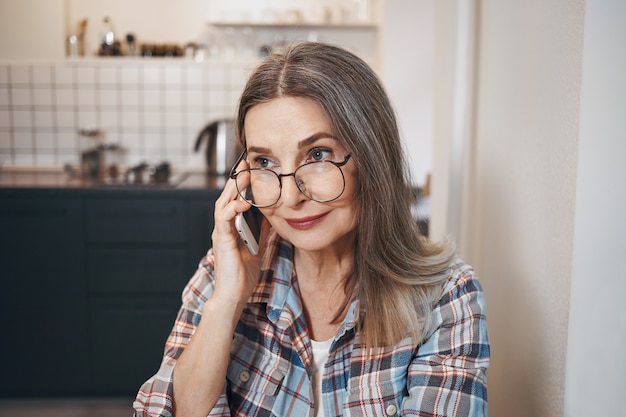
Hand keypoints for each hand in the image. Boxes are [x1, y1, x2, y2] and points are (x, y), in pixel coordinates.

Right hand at [210, 161, 266, 307]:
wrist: (234, 295)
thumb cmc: (243, 274)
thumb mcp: (258, 246)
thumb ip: (262, 230)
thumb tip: (274, 215)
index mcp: (231, 227)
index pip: (235, 199)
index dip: (242, 184)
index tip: (252, 169)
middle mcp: (224, 227)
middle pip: (228, 196)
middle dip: (237, 179)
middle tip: (247, 163)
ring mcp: (221, 233)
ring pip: (224, 203)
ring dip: (234, 189)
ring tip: (245, 175)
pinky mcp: (222, 241)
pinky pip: (224, 219)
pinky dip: (233, 209)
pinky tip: (243, 202)